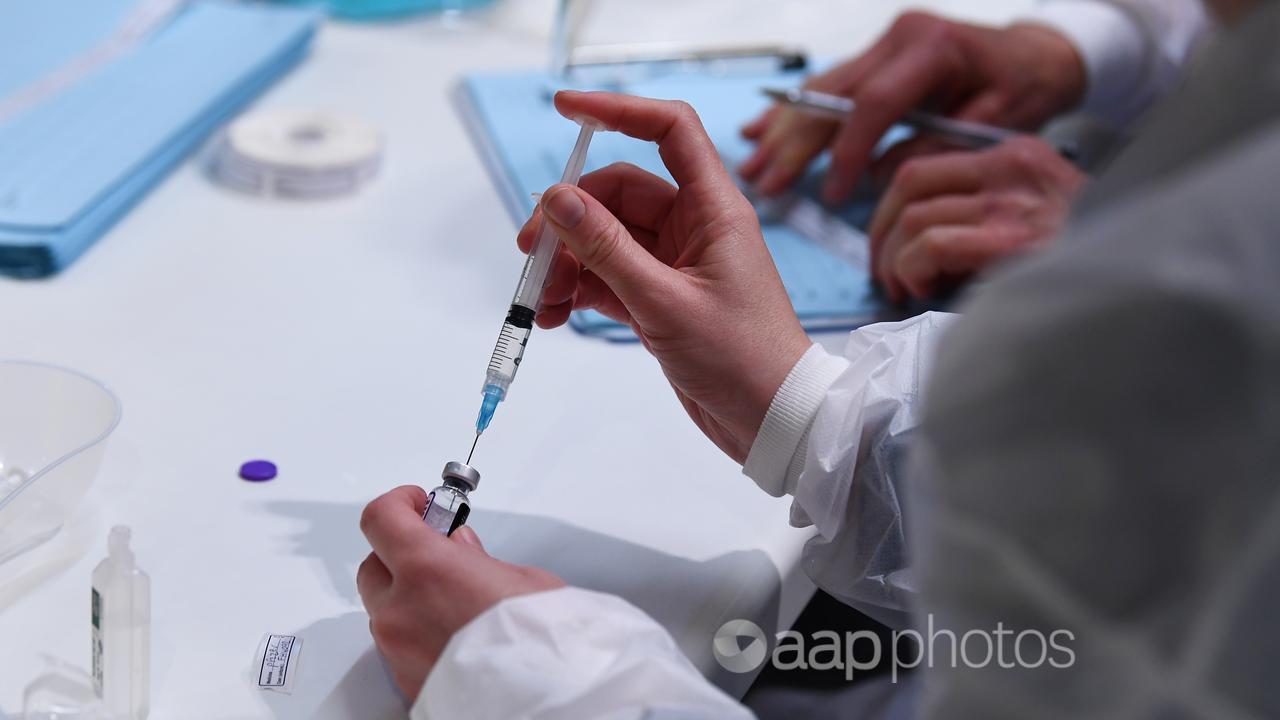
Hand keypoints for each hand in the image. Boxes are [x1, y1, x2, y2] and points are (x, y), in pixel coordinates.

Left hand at [357, 486, 564, 699]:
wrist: (547, 700)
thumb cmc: (543, 643)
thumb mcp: (522, 579)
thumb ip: (478, 558)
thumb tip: (462, 548)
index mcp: (427, 570)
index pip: (381, 518)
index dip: (398, 502)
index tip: (417, 501)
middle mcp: (401, 609)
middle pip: (373, 563)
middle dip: (400, 551)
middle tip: (437, 547)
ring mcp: (397, 649)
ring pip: (383, 608)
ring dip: (406, 594)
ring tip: (451, 595)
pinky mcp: (404, 680)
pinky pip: (396, 643)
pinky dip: (414, 628)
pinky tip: (450, 629)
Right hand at [521, 91, 810, 462]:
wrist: (773, 421)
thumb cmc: (744, 360)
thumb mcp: (665, 302)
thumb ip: (607, 249)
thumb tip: (558, 200)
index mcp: (715, 210)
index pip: (669, 131)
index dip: (620, 110)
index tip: (567, 109)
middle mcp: (694, 228)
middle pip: (618, 193)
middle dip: (570, 219)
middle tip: (532, 254)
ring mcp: (675, 264)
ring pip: (605, 239)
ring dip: (568, 262)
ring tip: (542, 300)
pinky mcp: (660, 299)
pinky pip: (607, 278)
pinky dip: (579, 291)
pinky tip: (554, 316)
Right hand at [739, 12, 1084, 202]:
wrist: (1040, 56)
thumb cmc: (1027, 88)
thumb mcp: (995, 125)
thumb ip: (936, 150)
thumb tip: (881, 176)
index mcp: (931, 48)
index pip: (873, 103)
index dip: (848, 151)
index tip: (833, 191)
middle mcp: (900, 38)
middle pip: (833, 95)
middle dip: (795, 142)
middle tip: (767, 180)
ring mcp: (884, 43)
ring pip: (821, 89)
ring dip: (783, 128)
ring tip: (753, 163)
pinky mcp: (877, 56)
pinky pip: (829, 86)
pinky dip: (795, 111)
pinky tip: (761, 128)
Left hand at [867, 137, 1085, 301]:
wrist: (1141, 273)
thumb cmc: (1087, 255)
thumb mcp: (1038, 209)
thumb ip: (987, 207)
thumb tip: (919, 233)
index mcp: (1017, 156)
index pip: (927, 164)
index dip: (892, 204)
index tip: (888, 238)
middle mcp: (1011, 169)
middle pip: (910, 183)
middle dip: (880, 229)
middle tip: (882, 268)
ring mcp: (1011, 204)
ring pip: (913, 217)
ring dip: (893, 258)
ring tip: (902, 287)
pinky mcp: (1010, 243)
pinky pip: (930, 245)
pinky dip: (911, 269)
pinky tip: (922, 290)